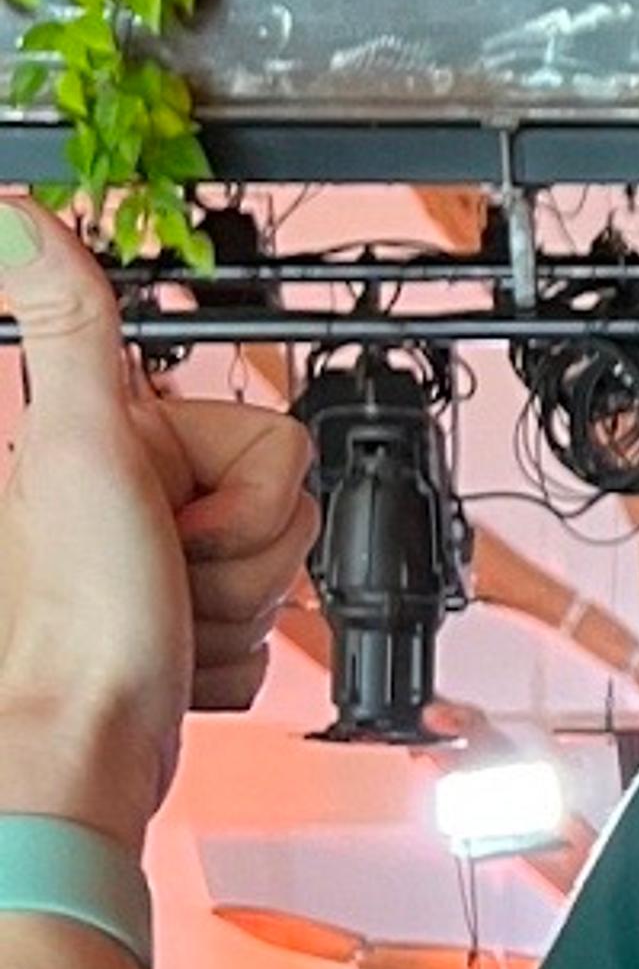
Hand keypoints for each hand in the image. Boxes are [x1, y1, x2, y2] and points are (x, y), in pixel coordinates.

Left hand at [0, 199, 314, 841]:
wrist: (79, 755)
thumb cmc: (74, 624)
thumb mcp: (75, 448)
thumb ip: (69, 324)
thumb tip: (18, 214)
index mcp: (113, 440)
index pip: (272, 440)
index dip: (240, 492)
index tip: (171, 517)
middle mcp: (135, 498)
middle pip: (283, 509)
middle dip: (241, 562)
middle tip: (168, 579)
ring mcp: (161, 567)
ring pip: (277, 574)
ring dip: (234, 612)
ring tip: (165, 626)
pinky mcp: (181, 630)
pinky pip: (261, 634)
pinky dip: (227, 657)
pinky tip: (172, 658)